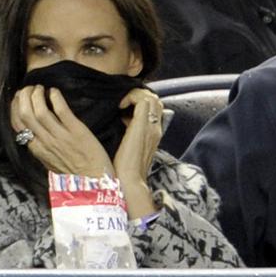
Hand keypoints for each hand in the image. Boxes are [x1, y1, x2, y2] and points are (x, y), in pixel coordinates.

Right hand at [10, 85, 113, 177]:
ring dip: (37, 95)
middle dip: (23, 97)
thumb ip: (41, 148)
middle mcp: (45, 142)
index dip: (14, 107)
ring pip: (39, 111)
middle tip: (30, 88)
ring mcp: (60, 137)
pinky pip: (61, 110)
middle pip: (25, 114)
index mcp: (37, 149)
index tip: (19, 97)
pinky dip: (55, 97)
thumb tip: (35, 133)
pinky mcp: (77, 132)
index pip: (17, 124)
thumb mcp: (49, 162)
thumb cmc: (73, 173)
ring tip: (41, 88)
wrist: (94, 182)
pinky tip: (54, 92)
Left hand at [113, 89, 163, 218]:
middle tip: (123, 103)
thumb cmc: (124, 170)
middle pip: (155, 100)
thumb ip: (129, 135)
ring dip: (135, 95)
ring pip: (151, 97)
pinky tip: (119, 106)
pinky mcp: (142, 125)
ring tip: (121, 104)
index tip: (124, 108)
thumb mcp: (129, 149)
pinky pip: (142, 100)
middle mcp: (155, 128)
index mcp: (153, 134)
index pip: (154, 109)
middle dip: (139, 96)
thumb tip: (120, 121)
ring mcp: (151, 126)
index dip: (140, 103)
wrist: (129, 181)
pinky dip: (131, 97)